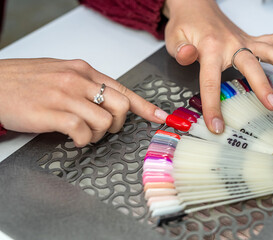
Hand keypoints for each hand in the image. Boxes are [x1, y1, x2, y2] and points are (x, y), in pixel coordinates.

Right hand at [0, 58, 167, 146]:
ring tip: (82, 133)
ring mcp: (65, 95)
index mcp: (83, 70)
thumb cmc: (26, 81)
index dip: (145, 106)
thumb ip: (86, 85)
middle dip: (118, 124)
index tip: (160, 116)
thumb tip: (108, 101)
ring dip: (97, 134)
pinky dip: (81, 140)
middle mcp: (78, 80)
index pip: (123, 88)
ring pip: (103, 121)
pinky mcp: (51, 112)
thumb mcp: (62, 74)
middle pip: (120, 106)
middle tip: (105, 129)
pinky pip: (81, 131)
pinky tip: (72, 138)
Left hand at [163, 0, 272, 133]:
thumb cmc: (185, 24)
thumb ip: (181, 50)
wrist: (195, 6)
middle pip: (251, 66)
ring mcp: (243, 40)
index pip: (211, 82)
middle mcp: (231, 43)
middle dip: (263, 87)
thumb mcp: (174, 38)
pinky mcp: (249, 39)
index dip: (213, 107)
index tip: (217, 125)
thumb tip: (188, 55)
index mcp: (210, 48)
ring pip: (270, 51)